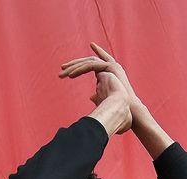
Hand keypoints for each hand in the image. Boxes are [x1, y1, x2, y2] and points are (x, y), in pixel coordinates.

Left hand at [60, 42, 172, 156]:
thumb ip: (98, 96)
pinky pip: (91, 66)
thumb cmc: (118, 108)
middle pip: (89, 61)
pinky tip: (70, 75)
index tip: (70, 65)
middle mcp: (110, 67)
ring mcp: (110, 66)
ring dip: (74, 66)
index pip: (93, 64)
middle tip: (62, 67)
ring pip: (88, 62)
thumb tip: (91, 97)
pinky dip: (80, 69)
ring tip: (62, 71)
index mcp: (108, 73)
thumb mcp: (104, 99)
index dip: (82, 63)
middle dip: (75, 63)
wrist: (125, 110)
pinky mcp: (109, 68)